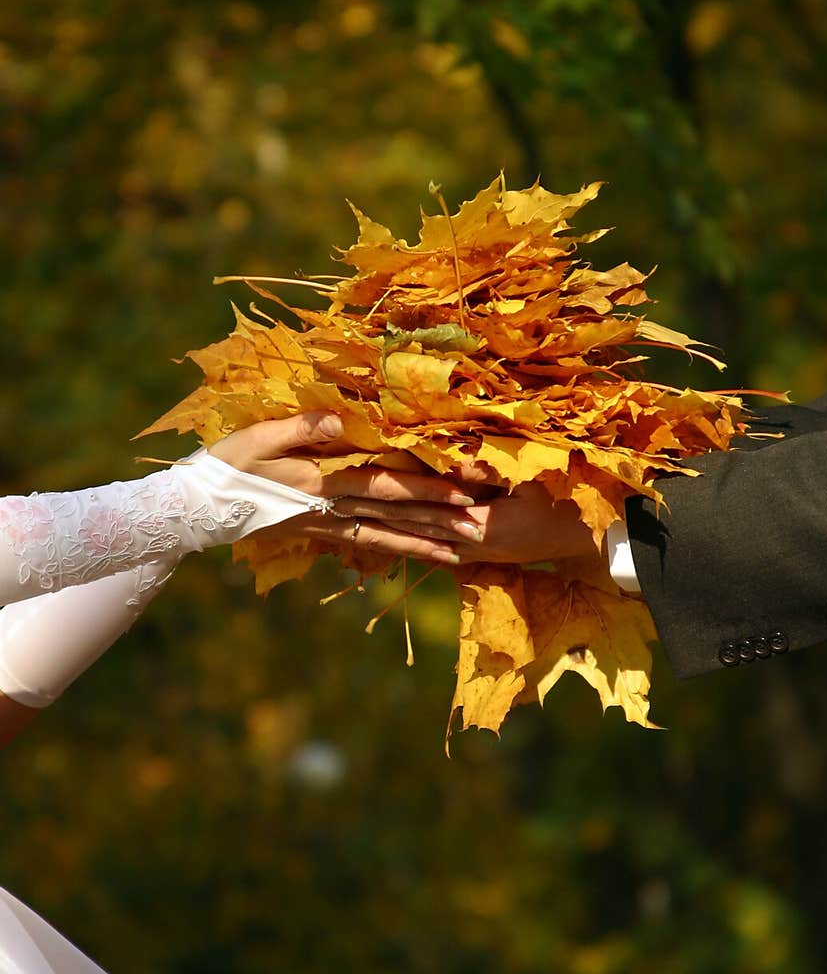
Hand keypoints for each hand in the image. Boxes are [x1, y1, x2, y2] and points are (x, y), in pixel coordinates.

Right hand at [209, 413, 485, 565]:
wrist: (197, 511)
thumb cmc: (225, 467)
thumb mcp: (255, 439)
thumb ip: (298, 429)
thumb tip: (340, 420)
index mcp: (323, 482)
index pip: (386, 485)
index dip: (427, 488)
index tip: (465, 489)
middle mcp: (332, 508)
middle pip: (396, 513)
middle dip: (441, 517)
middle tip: (482, 523)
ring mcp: (328, 524)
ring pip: (386, 534)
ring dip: (425, 542)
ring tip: (463, 550)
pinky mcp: (321, 532)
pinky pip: (367, 542)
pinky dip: (397, 549)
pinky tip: (418, 554)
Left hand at [295, 476, 597, 568]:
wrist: (586, 537)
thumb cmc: (563, 498)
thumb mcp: (529, 478)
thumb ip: (488, 471)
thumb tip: (451, 462)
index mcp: (475, 522)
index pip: (417, 504)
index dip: (380, 491)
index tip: (345, 479)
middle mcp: (463, 544)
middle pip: (403, 527)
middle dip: (363, 515)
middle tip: (322, 504)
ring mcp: (465, 555)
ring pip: (410, 542)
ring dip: (375, 533)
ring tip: (337, 524)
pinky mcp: (469, 557)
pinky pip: (426, 552)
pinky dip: (399, 546)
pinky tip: (376, 543)